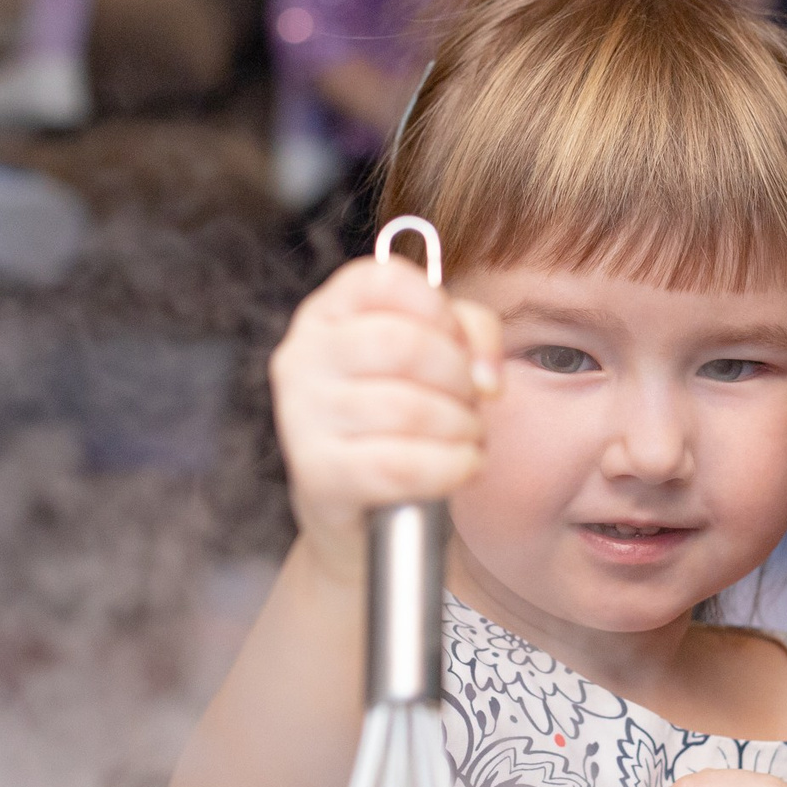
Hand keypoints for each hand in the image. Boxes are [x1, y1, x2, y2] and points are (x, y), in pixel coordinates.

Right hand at [270, 254, 502, 581]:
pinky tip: (463, 466)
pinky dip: (451, 467)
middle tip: (471, 402)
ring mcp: (301, 415)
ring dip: (461, 427)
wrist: (365, 507)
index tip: (460, 346)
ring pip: (408, 408)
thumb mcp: (438, 353)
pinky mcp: (316, 473)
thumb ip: (472, 332)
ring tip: (466, 437)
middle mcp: (302, 356)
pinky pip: (400, 465)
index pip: (389, 279)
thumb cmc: (402, 415)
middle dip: (459, 378)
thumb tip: (486, 375)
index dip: (443, 312)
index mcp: (328, 312)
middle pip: (405, 344)